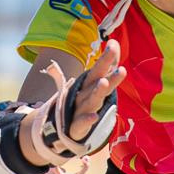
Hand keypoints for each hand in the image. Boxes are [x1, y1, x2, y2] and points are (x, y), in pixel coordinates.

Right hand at [25, 39, 120, 172]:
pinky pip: (81, 123)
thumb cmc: (80, 105)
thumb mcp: (92, 87)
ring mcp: (79, 110)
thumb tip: (114, 43)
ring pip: (90, 100)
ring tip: (104, 82)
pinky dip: (87, 120)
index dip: (106, 58)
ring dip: (97, 92)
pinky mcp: (76, 127)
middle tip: (117, 61)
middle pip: (95, 81)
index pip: (97, 69)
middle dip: (104, 70)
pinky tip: (95, 117)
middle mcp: (83, 95)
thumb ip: (105, 67)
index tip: (114, 44)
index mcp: (87, 85)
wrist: (57, 130)